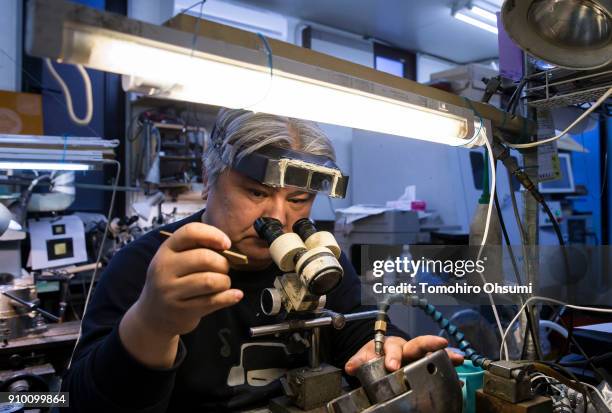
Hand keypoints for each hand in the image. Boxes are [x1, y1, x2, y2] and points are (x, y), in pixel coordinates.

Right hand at [134, 222, 243, 337]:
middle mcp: (164, 269)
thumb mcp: (176, 260)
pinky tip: (236, 295)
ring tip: (223, 283)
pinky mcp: (181, 311)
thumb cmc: (174, 281)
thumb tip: (228, 247)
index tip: (226, 244)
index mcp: (165, 250)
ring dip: (225, 281)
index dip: (213, 234)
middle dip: (223, 263)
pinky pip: (213, 301)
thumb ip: (198, 249)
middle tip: (224, 269)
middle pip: (205, 258)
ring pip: (211, 281)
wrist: (153, 316)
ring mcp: (170, 291)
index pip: (190, 232)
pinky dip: (229, 297)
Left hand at [345, 335, 463, 374]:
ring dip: (446, 355)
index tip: (392, 365)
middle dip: (429, 343)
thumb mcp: (365, 356)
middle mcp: (407, 349)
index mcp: (392, 345)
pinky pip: (438, 369)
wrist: (381, 360)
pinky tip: (458, 379)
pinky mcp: (425, 368)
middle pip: (418, 344)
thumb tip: (351, 366)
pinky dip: (448, 374)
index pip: (393, 347)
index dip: (392, 355)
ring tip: (459, 357)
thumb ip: (360, 360)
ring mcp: (418, 358)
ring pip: (432, 354)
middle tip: (441, 343)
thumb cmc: (376, 355)